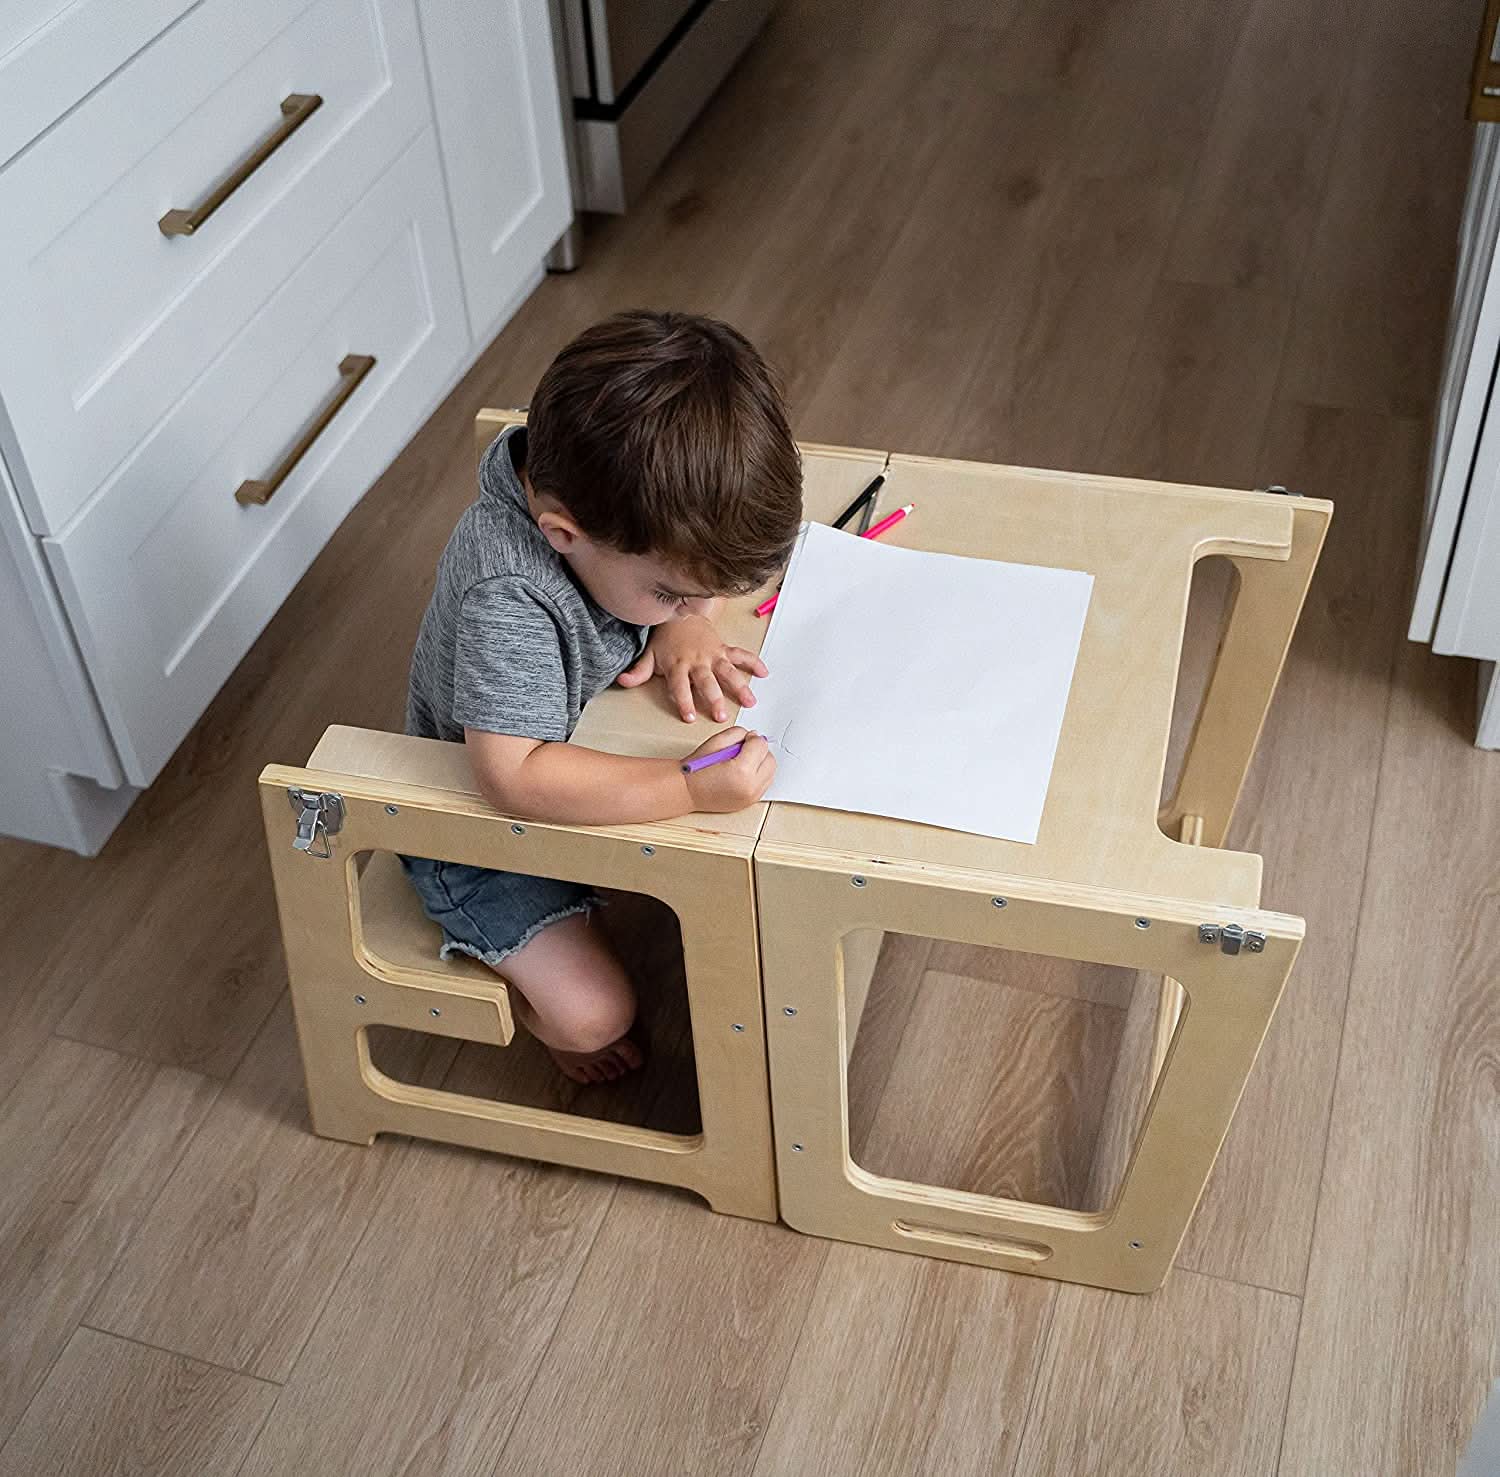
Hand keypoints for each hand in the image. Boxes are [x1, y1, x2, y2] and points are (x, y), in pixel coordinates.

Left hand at [616, 614, 767, 723]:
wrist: (680, 612)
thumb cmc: (666, 639)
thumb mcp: (649, 655)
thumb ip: (639, 672)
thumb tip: (622, 681)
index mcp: (678, 665)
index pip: (680, 687)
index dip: (684, 701)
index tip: (688, 717)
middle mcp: (697, 661)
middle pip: (706, 682)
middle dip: (714, 699)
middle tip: (720, 716)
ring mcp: (713, 654)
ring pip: (728, 671)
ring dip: (739, 686)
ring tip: (749, 700)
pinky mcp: (724, 648)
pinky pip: (741, 655)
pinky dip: (753, 662)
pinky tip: (764, 672)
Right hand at [682, 727, 774, 811]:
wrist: (686, 791)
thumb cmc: (696, 769)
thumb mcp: (716, 741)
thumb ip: (738, 734)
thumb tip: (753, 737)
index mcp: (742, 770)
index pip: (761, 746)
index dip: (753, 738)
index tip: (746, 738)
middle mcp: (749, 786)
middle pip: (770, 761)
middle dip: (760, 751)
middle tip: (745, 749)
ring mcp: (750, 797)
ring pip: (770, 774)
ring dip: (761, 764)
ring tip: (744, 761)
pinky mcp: (749, 803)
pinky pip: (764, 784)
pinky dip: (758, 776)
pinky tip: (743, 772)